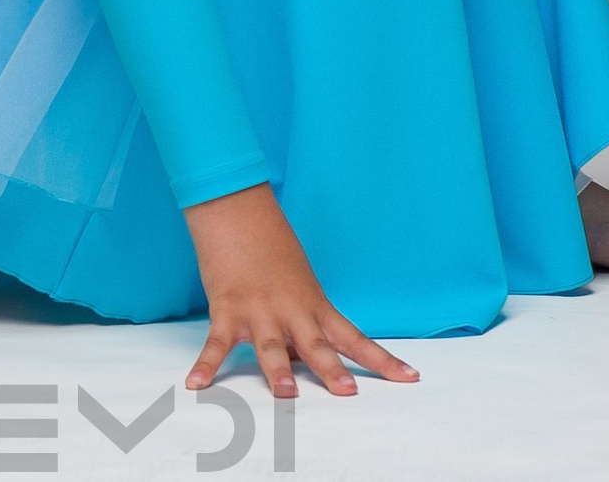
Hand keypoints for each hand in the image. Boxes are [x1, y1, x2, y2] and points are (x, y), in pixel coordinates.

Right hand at [183, 184, 418, 397]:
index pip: (355, 338)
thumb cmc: (273, 252)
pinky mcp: (227, 310)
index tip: (412, 378)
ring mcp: (259, 312)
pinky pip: (216, 344)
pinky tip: (196, 384)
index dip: (383, 360)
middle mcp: (292, 312)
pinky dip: (205, 366)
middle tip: (348, 393)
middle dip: (332, 370)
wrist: (240, 214)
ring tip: (287, 395)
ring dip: (279, 371)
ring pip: (272, 346)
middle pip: (316, 345)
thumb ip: (305, 325)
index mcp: (316, 307)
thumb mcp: (300, 287)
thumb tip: (308, 360)